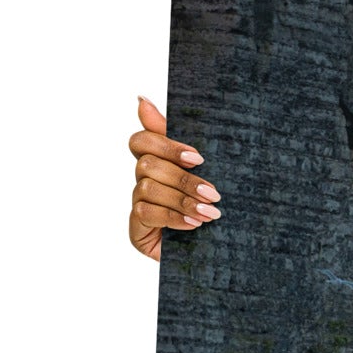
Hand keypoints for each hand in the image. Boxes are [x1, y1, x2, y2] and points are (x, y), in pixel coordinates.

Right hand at [128, 96, 220, 261]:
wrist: (217, 253)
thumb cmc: (209, 208)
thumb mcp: (203, 172)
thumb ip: (177, 140)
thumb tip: (141, 99)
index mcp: (158, 163)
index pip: (141, 141)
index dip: (166, 145)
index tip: (198, 158)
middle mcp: (143, 181)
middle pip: (147, 164)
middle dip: (183, 179)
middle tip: (213, 193)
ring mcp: (138, 205)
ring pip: (147, 188)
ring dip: (182, 200)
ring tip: (210, 213)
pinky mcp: (136, 229)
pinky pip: (146, 213)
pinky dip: (173, 217)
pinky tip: (193, 225)